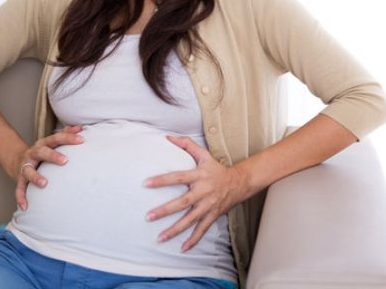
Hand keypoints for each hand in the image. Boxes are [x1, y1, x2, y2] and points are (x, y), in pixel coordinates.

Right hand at [13, 125, 84, 210]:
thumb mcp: (52, 141)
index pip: (56, 138)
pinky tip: (25, 206)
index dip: (69, 138)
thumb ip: (66, 133)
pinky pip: (19, 188)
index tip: (81, 140)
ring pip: (28, 170)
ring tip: (44, 184)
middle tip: (65, 161)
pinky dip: (21, 197)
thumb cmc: (42, 151)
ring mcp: (25, 166)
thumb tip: (81, 128)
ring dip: (35, 177)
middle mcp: (33, 153)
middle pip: (42, 152)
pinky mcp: (19, 179)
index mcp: (44, 143)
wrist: (17, 159)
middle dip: (53, 156)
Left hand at [143, 135, 247, 251]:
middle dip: (165, 210)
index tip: (146, 183)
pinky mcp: (212, 215)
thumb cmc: (216, 168)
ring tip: (160, 237)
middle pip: (182, 202)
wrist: (239, 182)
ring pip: (190, 220)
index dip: (162, 180)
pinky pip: (202, 229)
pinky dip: (193, 240)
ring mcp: (208, 205)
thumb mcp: (204, 154)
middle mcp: (203, 191)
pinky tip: (182, 248)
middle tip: (148, 216)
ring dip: (175, 230)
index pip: (178, 177)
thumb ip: (186, 144)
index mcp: (199, 175)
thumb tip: (168, 137)